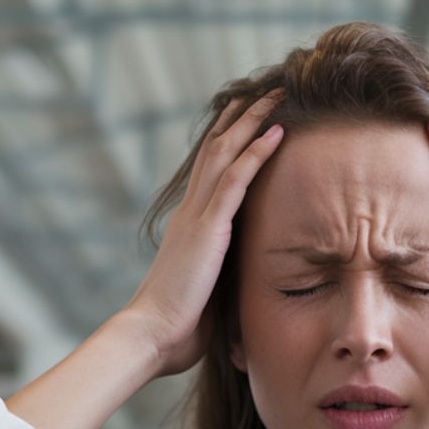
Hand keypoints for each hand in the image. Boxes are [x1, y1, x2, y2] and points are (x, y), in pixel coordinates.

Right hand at [124, 89, 285, 376]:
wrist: (152, 335)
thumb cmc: (177, 328)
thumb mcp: (205, 293)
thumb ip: (221, 277)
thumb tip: (242, 283)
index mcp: (188, 226)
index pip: (208, 172)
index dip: (226, 142)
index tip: (244, 120)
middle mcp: (190, 212)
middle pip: (215, 150)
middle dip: (240, 119)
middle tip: (261, 93)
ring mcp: (197, 217)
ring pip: (226, 153)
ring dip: (252, 122)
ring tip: (275, 96)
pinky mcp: (208, 228)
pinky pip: (236, 180)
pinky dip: (257, 152)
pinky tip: (276, 132)